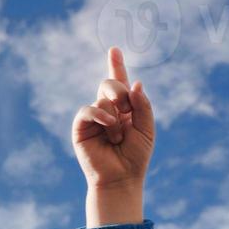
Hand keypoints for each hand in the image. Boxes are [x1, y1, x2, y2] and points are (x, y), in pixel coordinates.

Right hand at [72, 47, 155, 224]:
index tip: (114, 49)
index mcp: (124, 109)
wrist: (120, 178)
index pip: (119, 83)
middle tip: (126, 108)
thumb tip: (134, 83)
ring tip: (118, 137)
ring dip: (116, 117)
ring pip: (102, 98)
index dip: (116, 65)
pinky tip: (109, 126)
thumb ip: (142, 105)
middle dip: (120, 92)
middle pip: (110, 84)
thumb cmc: (135, 157)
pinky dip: (101, 115)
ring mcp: (93, 118)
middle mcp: (107, 110)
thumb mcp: (147, 129)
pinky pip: (88, 110)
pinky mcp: (80, 127)